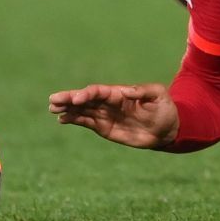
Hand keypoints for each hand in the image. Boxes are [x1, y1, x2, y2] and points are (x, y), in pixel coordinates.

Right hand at [48, 82, 178, 148]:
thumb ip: (143, 91)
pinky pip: (86, 122)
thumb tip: (126, 91)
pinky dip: (74, 120)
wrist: (167, 129)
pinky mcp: (105, 128)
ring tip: (52, 108)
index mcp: (120, 93)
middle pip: (86, 99)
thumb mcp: (158, 96)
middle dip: (69, 98)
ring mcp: (105, 115)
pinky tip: (62, 119)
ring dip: (68, 109)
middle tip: (53, 100)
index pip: (99, 92)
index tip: (76, 99)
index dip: (87, 94)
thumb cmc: (164, 109)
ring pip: (82, 110)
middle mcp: (109, 103)